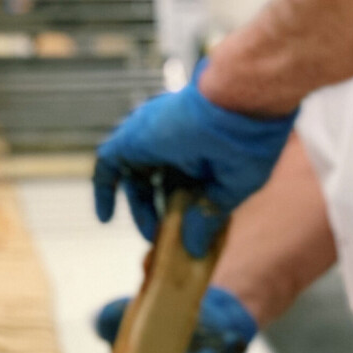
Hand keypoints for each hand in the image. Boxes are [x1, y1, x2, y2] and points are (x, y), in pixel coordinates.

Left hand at [92, 63, 297, 255]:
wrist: (239, 105)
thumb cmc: (248, 141)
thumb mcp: (233, 186)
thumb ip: (209, 214)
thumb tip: (196, 247)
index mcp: (201, 147)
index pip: (184, 180)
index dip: (182, 208)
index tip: (186, 232)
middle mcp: (175, 141)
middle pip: (158, 180)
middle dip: (159, 211)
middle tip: (165, 238)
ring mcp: (153, 138)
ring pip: (136, 175)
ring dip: (139, 206)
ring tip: (149, 234)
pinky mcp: (133, 138)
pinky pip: (108, 165)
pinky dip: (104, 190)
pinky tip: (105, 218)